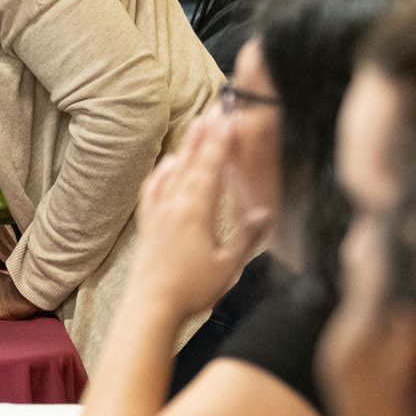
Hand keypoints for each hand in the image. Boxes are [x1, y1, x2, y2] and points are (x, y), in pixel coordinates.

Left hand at [130, 111, 271, 319]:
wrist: (151, 307)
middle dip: (205, 135)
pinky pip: (154, 190)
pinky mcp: (148, 224)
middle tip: (215, 108)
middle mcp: (175, 206)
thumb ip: (247, 237)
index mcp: (197, 212)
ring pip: (173, 172)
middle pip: (192, 163)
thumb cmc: (193, 290)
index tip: (229, 117)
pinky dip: (162, 173)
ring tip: (196, 125)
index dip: (220, 142)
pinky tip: (168, 163)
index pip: (211, 169)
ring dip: (187, 148)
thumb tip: (266, 212)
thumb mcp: (229, 266)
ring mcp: (159, 213)